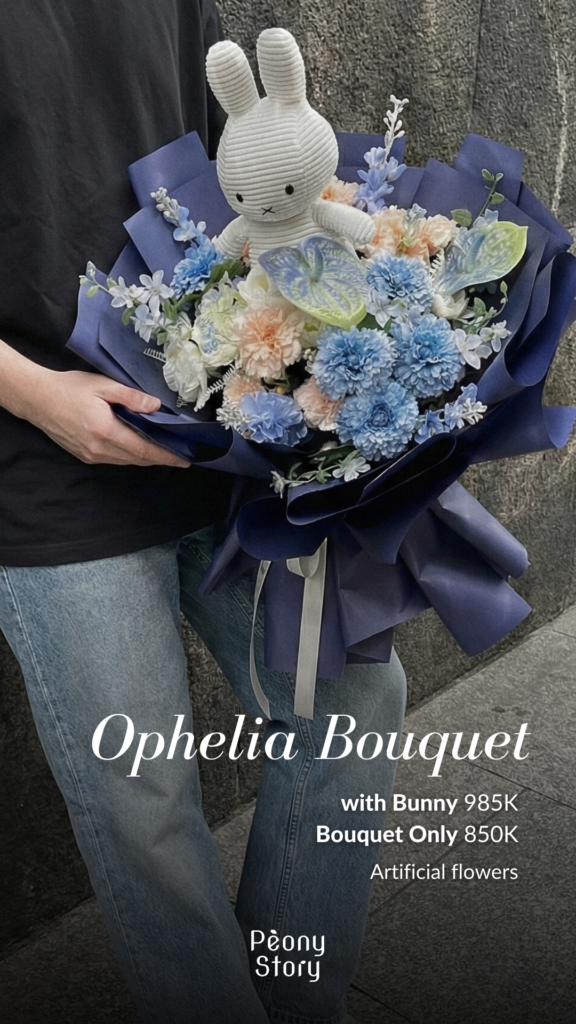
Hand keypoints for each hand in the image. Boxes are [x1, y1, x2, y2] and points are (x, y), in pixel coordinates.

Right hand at [0, 343, 188, 466]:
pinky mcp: (85, 456)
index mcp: (106, 430)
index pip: (144, 449)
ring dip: (145, 458)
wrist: (38, 400)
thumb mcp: (102, 385)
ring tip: (164, 453)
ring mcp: (91, 455)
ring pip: (126, 461)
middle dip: (160, 459)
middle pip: (138, 459)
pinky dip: (129, 456)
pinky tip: (138, 448)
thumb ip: (130, 396)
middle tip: (180, 456)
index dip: (166, 456)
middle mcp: (99, 449)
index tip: (184, 460)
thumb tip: (155, 407)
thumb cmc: (69, 388)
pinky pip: (114, 459)